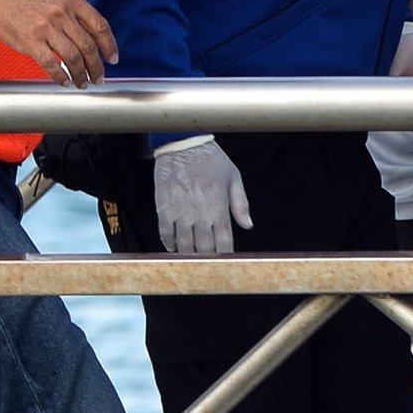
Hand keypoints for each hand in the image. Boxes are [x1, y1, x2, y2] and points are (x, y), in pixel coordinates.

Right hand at [0, 0, 117, 86]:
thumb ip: (76, 15)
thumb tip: (95, 39)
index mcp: (73, 1)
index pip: (100, 26)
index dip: (109, 45)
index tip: (112, 59)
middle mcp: (62, 13)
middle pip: (88, 45)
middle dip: (96, 66)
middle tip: (99, 77)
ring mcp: (46, 27)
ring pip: (72, 57)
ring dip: (80, 74)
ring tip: (82, 82)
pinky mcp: (31, 41)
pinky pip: (51, 64)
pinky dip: (60, 76)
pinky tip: (64, 81)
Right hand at [154, 135, 252, 253]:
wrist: (183, 145)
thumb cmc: (212, 160)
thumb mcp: (233, 178)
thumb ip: (241, 204)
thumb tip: (248, 226)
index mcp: (219, 209)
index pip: (224, 243)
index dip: (226, 257)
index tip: (227, 264)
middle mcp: (200, 215)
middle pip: (204, 249)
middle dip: (208, 260)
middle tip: (209, 267)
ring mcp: (180, 214)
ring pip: (184, 246)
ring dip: (189, 256)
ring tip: (193, 260)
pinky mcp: (164, 209)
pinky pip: (165, 234)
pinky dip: (170, 245)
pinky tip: (174, 248)